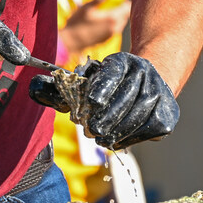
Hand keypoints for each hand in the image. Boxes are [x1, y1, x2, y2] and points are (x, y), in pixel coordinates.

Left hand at [29, 52, 179, 148]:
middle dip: (109, 115)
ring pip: (141, 114)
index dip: (103, 86)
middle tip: (92, 130)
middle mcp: (145, 72)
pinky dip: (133, 137)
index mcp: (123, 61)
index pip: (114, 73)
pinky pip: (151, 128)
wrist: (150, 81)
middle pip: (129, 96)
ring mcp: (160, 92)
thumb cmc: (109, 84)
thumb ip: (64, 86)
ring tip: (102, 139)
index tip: (92, 101)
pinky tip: (117, 141)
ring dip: (119, 129)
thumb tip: (34, 88)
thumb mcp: (89, 78)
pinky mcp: (168, 113)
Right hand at [60, 0, 130, 57]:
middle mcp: (115, 28)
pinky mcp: (107, 40)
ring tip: (98, 16)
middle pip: (125, 15)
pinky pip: (113, 29)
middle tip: (103, 7)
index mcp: (113, 18)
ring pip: (119, 22)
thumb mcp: (88, 7)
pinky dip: (108, 25)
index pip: (128, 6)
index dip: (121, 1)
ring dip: (113, 17)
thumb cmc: (77, 23)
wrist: (70, 42)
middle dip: (117, 9)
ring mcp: (112, 35)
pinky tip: (95, 25)